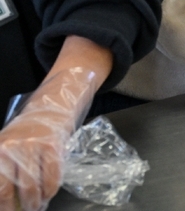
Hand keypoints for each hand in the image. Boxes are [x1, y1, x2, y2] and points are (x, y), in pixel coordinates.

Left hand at [0, 68, 96, 210]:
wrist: (49, 110)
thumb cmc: (24, 135)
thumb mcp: (6, 148)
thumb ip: (4, 170)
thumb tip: (5, 200)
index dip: (3, 204)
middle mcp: (13, 148)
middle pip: (14, 188)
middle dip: (19, 206)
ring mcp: (34, 146)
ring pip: (33, 185)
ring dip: (36, 202)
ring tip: (36, 207)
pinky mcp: (53, 146)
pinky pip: (53, 176)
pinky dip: (51, 189)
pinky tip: (48, 194)